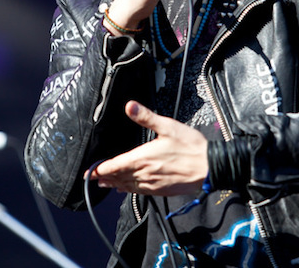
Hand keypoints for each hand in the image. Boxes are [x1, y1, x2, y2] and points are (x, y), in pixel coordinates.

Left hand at [90, 101, 207, 195]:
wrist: (209, 167)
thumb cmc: (191, 147)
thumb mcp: (168, 126)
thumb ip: (146, 117)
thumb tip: (129, 106)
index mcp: (143, 158)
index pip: (115, 165)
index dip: (100, 169)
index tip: (89, 172)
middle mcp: (145, 174)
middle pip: (119, 177)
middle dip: (105, 177)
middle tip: (93, 178)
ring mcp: (153, 184)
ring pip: (128, 186)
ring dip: (115, 184)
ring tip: (106, 184)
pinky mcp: (161, 190)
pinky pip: (140, 192)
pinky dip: (129, 190)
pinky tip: (126, 189)